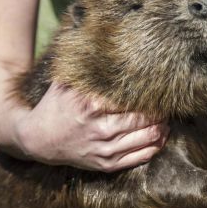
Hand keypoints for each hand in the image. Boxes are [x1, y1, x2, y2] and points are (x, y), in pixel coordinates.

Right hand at [15, 82, 169, 171]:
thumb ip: (85, 68)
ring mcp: (104, 149)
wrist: (38, 140)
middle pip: (144, 119)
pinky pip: (141, 157)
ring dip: (162, 128)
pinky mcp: (107, 164)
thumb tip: (101, 43)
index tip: (160, 88)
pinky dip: (156, 146)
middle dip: (160, 111)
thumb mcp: (65, 83)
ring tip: (167, 119)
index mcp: (92, 106)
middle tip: (168, 103)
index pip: (133, 100)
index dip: (150, 94)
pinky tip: (162, 136)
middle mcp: (100, 129)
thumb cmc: (56, 106)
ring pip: (147, 139)